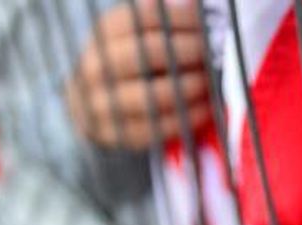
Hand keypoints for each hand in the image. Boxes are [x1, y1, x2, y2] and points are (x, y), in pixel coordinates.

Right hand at [66, 0, 209, 149]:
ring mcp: (102, 102)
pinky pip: (154, 128)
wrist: (91, 102)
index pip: (145, 17)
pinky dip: (183, 119)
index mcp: (106, 32)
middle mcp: (97, 65)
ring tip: (208, 83)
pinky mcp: (114, 134)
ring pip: (150, 93)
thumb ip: (161, 19)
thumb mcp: (136, 32)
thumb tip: (194, 5)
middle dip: (186, 51)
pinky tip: (204, 110)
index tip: (206, 24)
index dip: (180, 19)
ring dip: (187, 87)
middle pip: (146, 52)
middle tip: (210, 54)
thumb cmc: (129, 60)